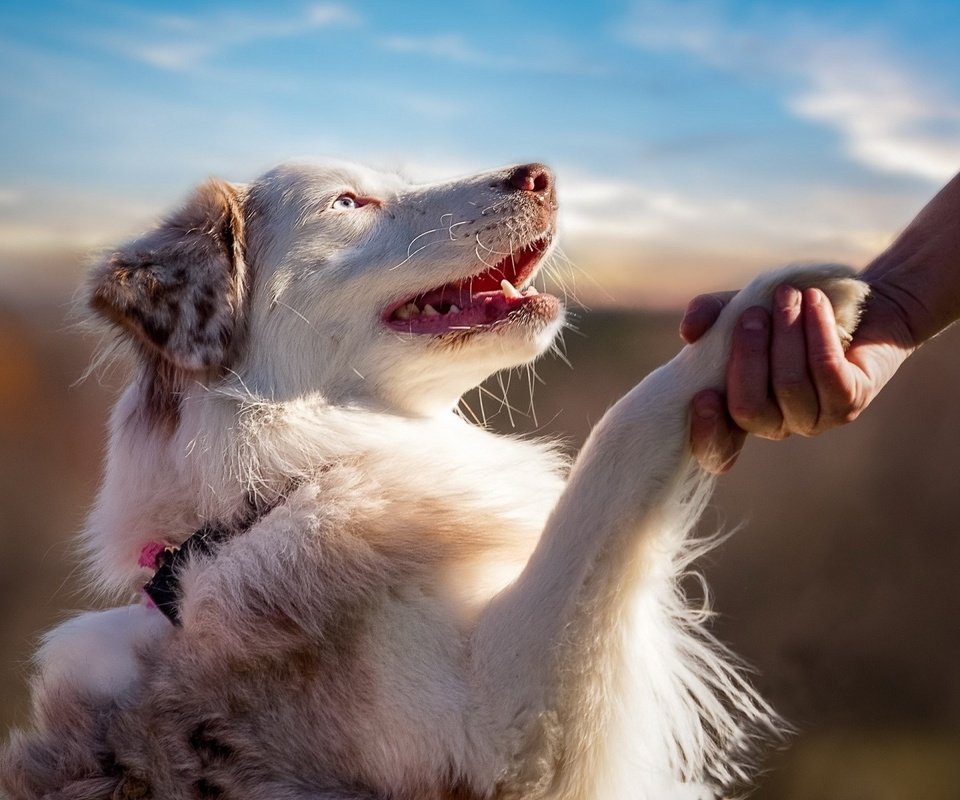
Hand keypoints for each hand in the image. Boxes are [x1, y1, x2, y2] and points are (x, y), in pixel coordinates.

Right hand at [681, 281, 915, 472]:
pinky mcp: (849, 401)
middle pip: (749, 408)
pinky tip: (815, 302)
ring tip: (788, 295)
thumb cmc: (782, 313)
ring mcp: (814, 419)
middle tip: (753, 313)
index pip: (718, 451)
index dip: (708, 433)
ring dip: (786, 332)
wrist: (847, 302)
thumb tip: (690, 331)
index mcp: (740, 412)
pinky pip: (826, 370)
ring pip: (789, 384)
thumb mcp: (737, 309)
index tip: (702, 397)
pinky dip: (817, 331)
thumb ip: (708, 315)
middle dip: (748, 356)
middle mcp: (775, 425)